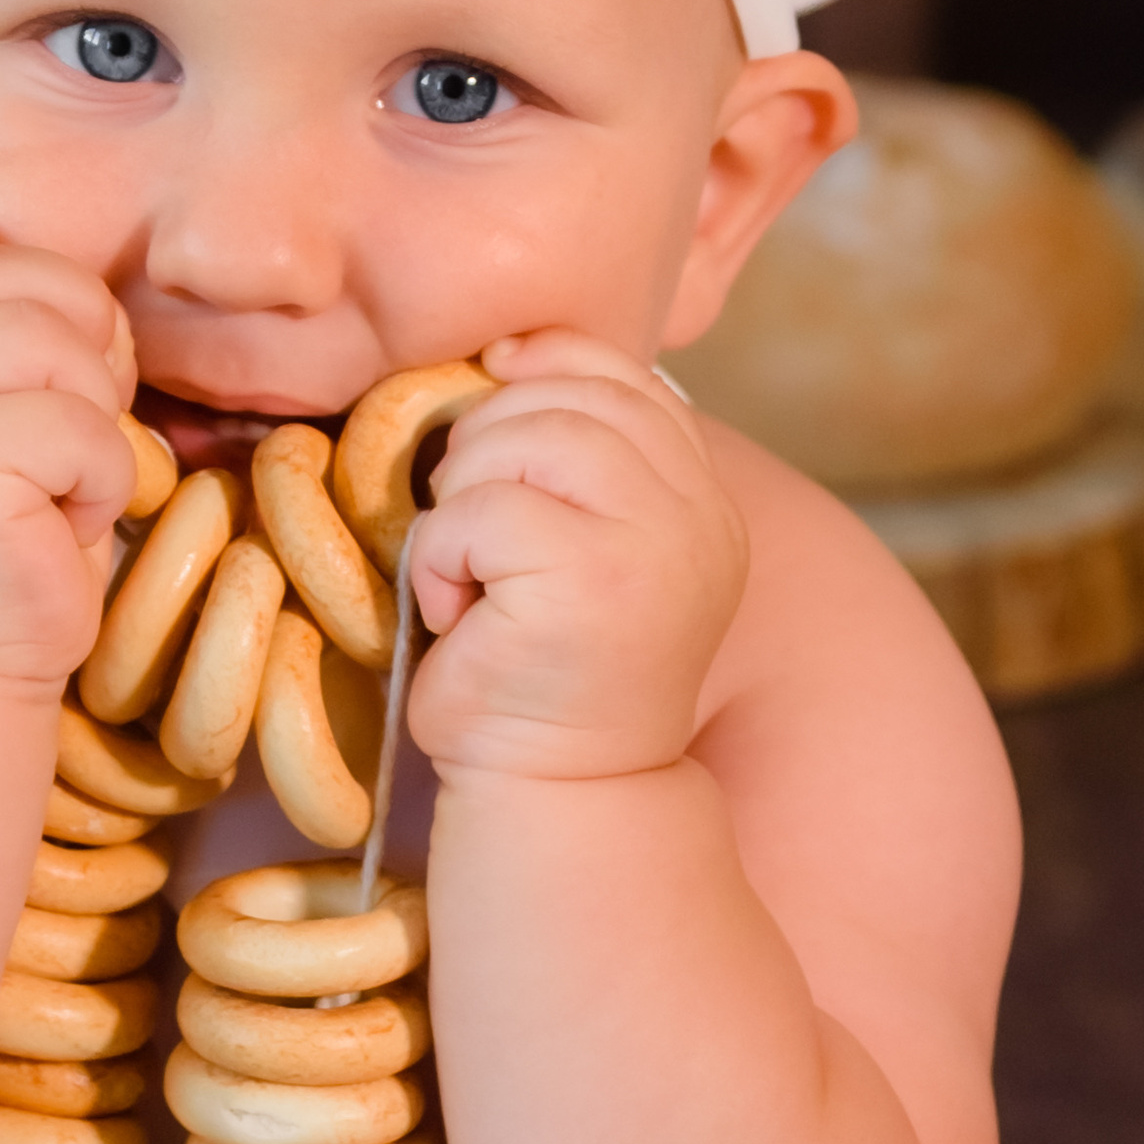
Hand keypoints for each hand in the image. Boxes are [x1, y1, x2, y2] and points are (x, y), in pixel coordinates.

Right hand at [0, 215, 137, 686]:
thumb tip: (82, 292)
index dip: (9, 272)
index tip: (38, 356)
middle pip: (8, 271)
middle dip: (81, 331)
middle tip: (85, 414)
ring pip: (52, 340)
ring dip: (95, 412)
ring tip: (67, 479)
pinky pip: (81, 427)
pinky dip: (103, 479)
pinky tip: (62, 526)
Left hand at [405, 332, 746, 783]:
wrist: (561, 793)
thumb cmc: (544, 667)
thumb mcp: (581, 540)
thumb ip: (577, 454)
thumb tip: (509, 351)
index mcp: (702, 499)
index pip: (623, 375)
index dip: (546, 362)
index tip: (492, 386)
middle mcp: (697, 516)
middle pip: (561, 398)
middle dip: (486, 447)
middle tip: (476, 534)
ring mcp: (653, 547)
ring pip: (519, 441)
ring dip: (462, 503)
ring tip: (472, 574)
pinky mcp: (589, 582)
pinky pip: (476, 513)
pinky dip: (440, 560)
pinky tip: (462, 615)